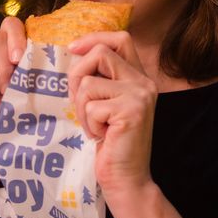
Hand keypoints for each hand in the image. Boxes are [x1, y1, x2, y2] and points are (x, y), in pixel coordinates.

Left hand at [66, 32, 156, 197]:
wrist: (127, 178)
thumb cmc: (111, 143)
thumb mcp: (106, 104)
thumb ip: (100, 80)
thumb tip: (74, 54)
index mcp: (139, 78)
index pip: (120, 39)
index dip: (94, 39)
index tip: (73, 48)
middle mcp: (144, 82)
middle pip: (100, 54)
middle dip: (77, 75)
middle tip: (78, 101)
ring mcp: (139, 95)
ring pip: (89, 83)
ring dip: (82, 108)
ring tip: (96, 126)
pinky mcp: (130, 111)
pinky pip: (91, 106)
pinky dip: (88, 124)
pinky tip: (102, 136)